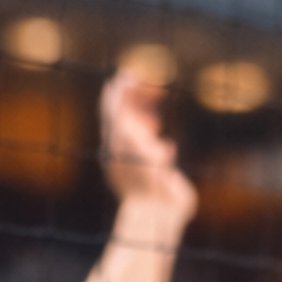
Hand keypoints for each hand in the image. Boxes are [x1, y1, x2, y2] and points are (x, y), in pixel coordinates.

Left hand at [99, 71, 196, 233]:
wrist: (155, 209)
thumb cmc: (140, 171)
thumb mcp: (126, 131)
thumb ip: (120, 106)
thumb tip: (118, 81)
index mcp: (114, 141)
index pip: (112, 109)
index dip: (121, 90)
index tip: (132, 73)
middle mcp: (125, 152)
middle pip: (128, 121)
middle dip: (139, 103)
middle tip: (155, 89)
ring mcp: (141, 165)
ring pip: (142, 140)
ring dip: (149, 125)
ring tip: (156, 118)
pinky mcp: (158, 177)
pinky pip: (158, 160)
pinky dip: (162, 149)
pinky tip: (168, 148)